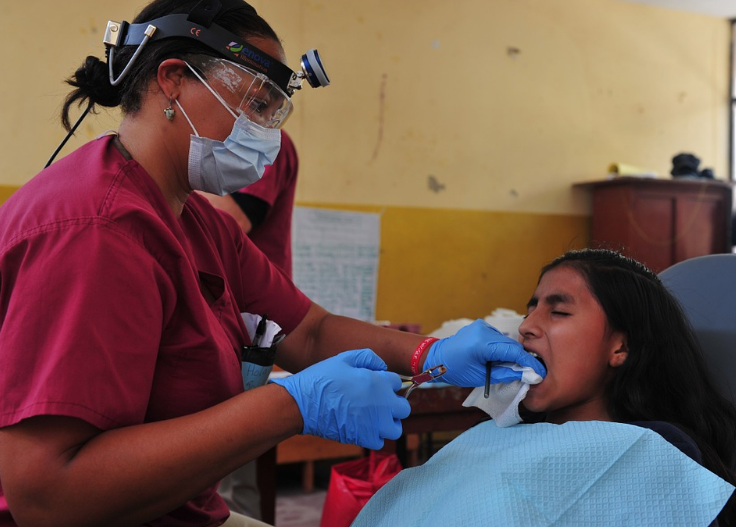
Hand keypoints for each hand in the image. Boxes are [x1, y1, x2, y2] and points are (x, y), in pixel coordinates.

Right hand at [271, 349, 410, 448]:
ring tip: (375, 418)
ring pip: (395, 428)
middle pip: (403, 408)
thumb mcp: (344, 358)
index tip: (376, 384)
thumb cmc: (322, 379)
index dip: (386, 382)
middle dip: (394, 404)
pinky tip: (364, 427)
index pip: (397, 382)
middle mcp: (382, 404)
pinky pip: (380, 441)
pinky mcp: (363, 438)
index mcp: (378, 382)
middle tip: (379, 402)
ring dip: (388, 423)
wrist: (303, 404)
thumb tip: (382, 366)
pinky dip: (375, 436)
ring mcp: (374, 423)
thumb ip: (368, 358)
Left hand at [425, 319, 545, 386]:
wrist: (437, 357)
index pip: (512, 351)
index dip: (528, 362)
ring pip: (505, 341)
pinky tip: (499, 358)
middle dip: (522, 359)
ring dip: (511, 353)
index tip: (539, 370)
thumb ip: (505, 374)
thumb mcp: (481, 377)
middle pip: (511, 345)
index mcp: (481, 344)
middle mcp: (483, 331)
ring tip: (513, 367)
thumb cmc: (456, 369)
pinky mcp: (481, 326)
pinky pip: (498, 338)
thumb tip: (525, 375)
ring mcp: (481, 326)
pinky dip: (502, 348)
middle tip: (532, 371)